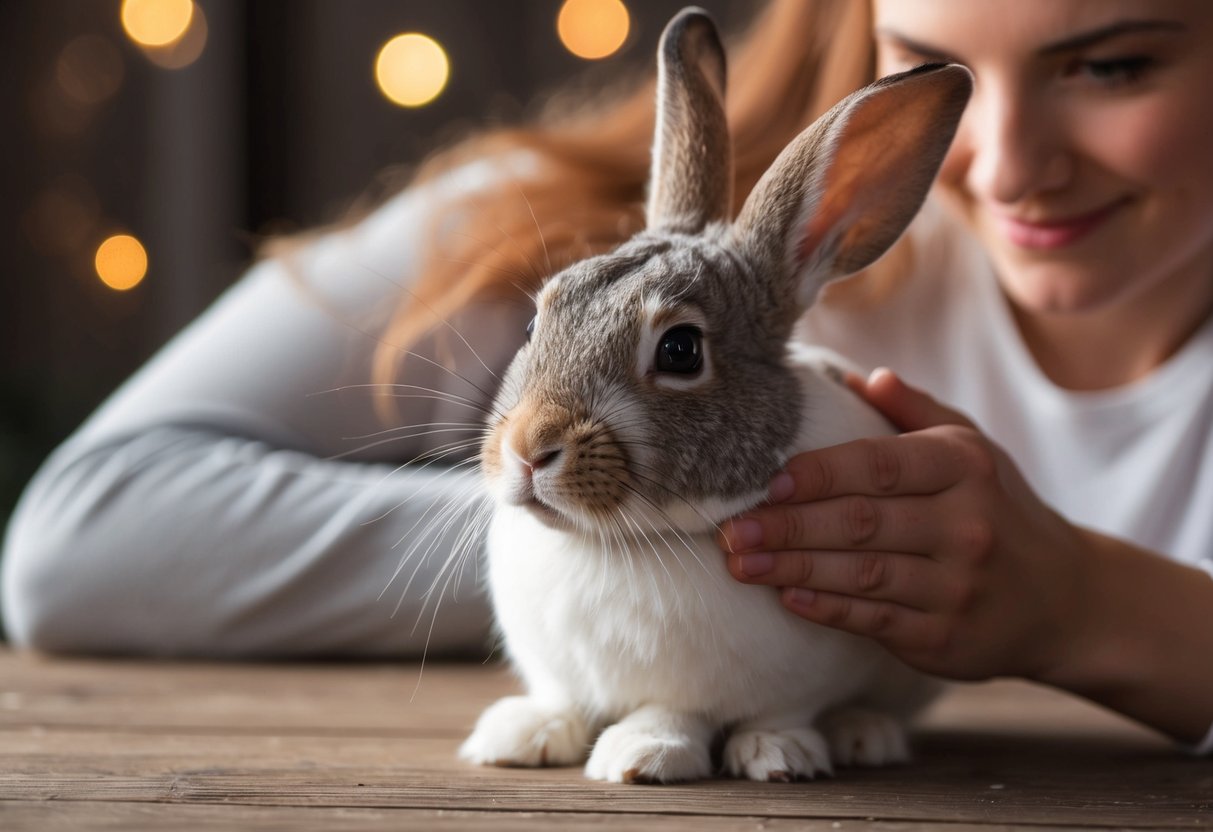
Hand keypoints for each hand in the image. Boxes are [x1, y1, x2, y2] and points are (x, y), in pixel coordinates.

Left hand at [719, 368, 1089, 682]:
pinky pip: (874, 619)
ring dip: (792, 568)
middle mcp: (966, 525)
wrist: (1066, 598)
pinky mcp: (946, 636)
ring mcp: (958, 585)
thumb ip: (915, 413)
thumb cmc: (998, 509)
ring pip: (861, 573)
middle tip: (732, 528)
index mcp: (964, 468)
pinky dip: (826, 607)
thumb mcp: (973, 450)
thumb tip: (858, 376)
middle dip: (787, 525)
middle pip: (860, 522)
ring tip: (741, 563)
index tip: (766, 481)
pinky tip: (787, 597)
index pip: (879, 465)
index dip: (818, 474)